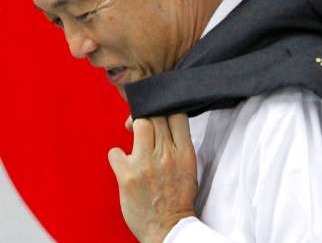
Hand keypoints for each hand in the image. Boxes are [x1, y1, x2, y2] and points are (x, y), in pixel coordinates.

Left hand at [108, 114, 197, 242]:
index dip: (167, 110)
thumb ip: (180, 145)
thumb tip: (166, 125)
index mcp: (184, 152)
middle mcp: (166, 154)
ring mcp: (146, 164)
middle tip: (141, 125)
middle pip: (156, 115)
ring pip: (139, 124)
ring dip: (134, 128)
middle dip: (148, 116)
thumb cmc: (178, 198)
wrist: (168, 228)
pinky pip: (115, 152)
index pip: (177, 114)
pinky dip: (116, 155)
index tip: (160, 116)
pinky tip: (122, 162)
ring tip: (134, 141)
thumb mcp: (189, 166)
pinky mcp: (127, 176)